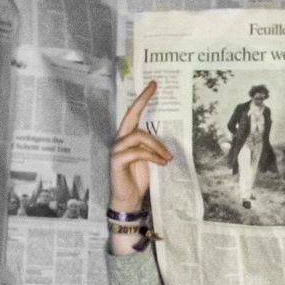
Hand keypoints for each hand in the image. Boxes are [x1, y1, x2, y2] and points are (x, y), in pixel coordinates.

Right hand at [109, 80, 170, 210]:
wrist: (129, 199)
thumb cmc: (139, 179)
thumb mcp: (150, 159)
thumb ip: (153, 146)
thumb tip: (166, 137)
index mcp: (128, 137)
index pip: (133, 113)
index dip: (142, 99)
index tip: (153, 85)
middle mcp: (120, 139)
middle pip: (130, 116)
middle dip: (142, 100)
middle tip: (155, 87)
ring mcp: (116, 149)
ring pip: (138, 136)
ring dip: (157, 145)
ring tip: (168, 158)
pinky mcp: (117, 160)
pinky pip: (137, 152)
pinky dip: (152, 156)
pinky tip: (162, 162)